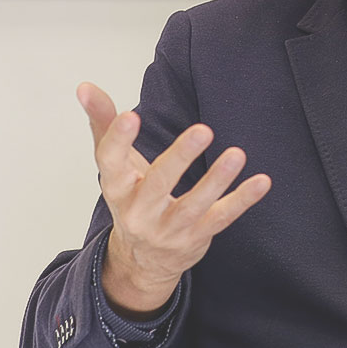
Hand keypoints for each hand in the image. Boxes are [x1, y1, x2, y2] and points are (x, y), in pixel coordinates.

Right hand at [78, 82, 271, 316]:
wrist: (141, 261)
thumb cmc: (131, 197)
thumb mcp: (115, 164)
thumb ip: (103, 122)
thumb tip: (84, 86)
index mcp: (116, 187)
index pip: (111, 162)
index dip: (119, 139)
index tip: (131, 115)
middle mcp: (139, 211)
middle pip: (157, 184)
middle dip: (180, 158)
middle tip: (203, 130)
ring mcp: (169, 228)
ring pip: (193, 205)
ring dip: (216, 180)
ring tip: (237, 154)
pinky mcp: (196, 238)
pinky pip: (221, 219)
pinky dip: (242, 201)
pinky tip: (262, 181)